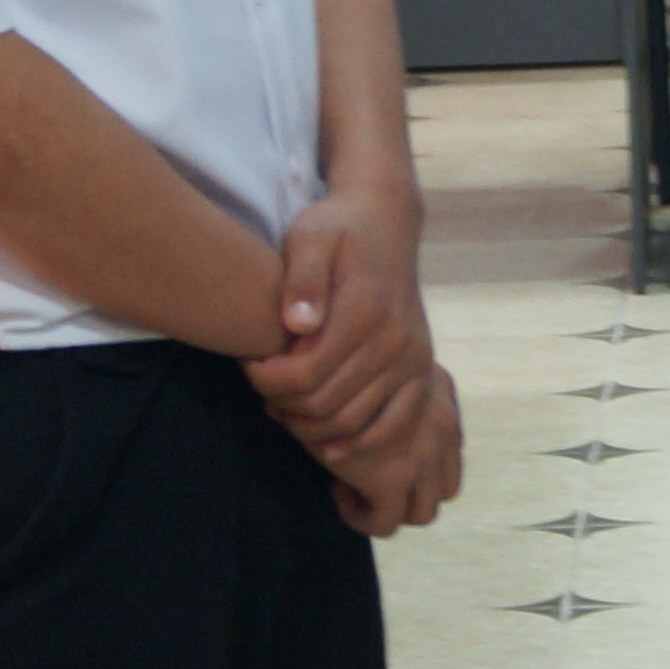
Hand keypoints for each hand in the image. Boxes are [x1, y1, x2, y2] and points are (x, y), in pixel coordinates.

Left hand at [245, 181, 431, 457]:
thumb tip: (297, 324)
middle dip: (282, 403)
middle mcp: (394, 340)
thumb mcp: (310, 237)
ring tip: (284, 405)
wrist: (387, 223)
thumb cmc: (338, 228)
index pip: (302, 375)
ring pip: (352, 421)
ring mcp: (412, 358)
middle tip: (261, 386)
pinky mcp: (421, 369)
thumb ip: (302, 279)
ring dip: (311, 426)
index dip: (264, 380)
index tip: (248, 364)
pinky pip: (394, 424)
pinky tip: (329, 445)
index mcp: (364, 311)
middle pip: (324, 404)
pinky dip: (360, 442)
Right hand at [317, 367, 462, 537]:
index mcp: (442, 392)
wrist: (320, 363)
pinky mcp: (391, 480)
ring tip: (356, 491)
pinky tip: (338, 491)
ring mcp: (424, 457)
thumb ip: (390, 381)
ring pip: (423, 511)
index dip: (421, 460)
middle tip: (374, 484)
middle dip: (414, 494)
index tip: (381, 453)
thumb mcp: (376, 359)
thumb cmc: (337, 355)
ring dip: (393, 508)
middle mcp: (445, 425)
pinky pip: (385, 522)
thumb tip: (386, 407)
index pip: (451, 446)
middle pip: (446, 485)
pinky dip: (363, 517)